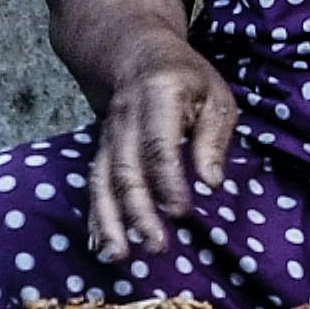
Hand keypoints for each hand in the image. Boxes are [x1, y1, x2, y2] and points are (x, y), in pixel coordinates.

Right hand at [87, 43, 238, 261]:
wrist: (135, 52)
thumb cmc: (186, 77)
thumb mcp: (214, 96)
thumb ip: (213, 138)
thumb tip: (212, 183)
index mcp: (158, 96)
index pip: (159, 145)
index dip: (168, 181)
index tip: (183, 212)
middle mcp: (125, 118)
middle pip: (126, 170)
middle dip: (138, 211)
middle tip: (157, 245)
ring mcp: (108, 135)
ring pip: (103, 181)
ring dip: (110, 221)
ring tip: (120, 256)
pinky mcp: (101, 151)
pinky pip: (94, 185)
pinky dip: (96, 217)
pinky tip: (102, 245)